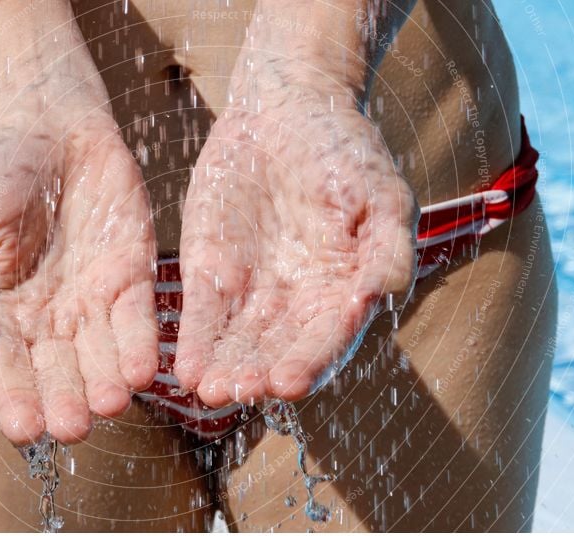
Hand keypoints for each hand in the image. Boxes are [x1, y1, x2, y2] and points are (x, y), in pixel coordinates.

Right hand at [0, 97, 157, 444]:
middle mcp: (48, 323)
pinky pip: (139, 321)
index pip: (5, 372)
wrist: (45, 123)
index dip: (14, 401)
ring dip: (108, 382)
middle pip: (58, 374)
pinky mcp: (130, 280)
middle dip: (66, 401)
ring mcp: (92, 304)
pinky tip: (146, 369)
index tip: (24, 429)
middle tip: (74, 427)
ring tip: (113, 402)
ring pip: (102, 357)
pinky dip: (142, 345)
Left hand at [175, 68, 415, 407]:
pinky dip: (195, 340)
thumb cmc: (343, 149)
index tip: (288, 383)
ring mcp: (253, 291)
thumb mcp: (377, 190)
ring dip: (224, 368)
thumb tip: (389, 290)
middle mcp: (297, 304)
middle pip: (277, 352)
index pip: (327, 340)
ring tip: (209, 389)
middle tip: (240, 391)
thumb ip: (387, 241)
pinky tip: (185, 367)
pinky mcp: (212, 272)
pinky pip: (202, 313)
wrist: (286, 106)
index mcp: (343, 291)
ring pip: (237, 342)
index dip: (309, 363)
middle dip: (258, 375)